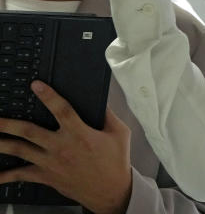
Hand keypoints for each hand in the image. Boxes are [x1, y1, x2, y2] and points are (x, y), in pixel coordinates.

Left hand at [0, 81, 131, 212]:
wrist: (110, 191)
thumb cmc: (115, 162)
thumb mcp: (119, 134)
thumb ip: (108, 115)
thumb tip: (99, 100)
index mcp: (80, 134)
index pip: (61, 110)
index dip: (48, 96)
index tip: (36, 85)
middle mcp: (61, 147)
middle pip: (29, 131)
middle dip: (8, 123)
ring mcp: (50, 163)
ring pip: (20, 150)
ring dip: (2, 142)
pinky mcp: (46, 176)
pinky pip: (20, 175)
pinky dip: (4, 176)